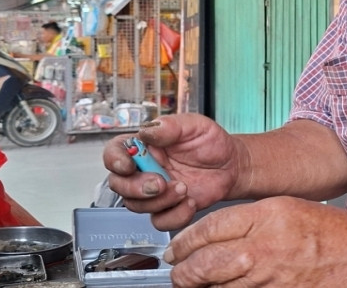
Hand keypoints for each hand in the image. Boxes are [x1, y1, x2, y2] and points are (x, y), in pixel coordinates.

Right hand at [103, 113, 240, 230]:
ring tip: (184, 188)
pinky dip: (174, 216)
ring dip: (159, 201)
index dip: (114, 160)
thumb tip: (146, 131)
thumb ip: (169, 126)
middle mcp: (144, 170)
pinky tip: (191, 202)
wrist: (232, 165)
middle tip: (159, 183)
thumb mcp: (194, 125)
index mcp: (144, 147)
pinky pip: (159, 221)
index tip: (127, 165)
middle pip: (119, 185)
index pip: (114, 152)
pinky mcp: (168, 209)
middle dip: (136, 188)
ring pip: (136, 206)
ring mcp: (154, 192)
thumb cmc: (210, 143)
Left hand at [164, 197, 346, 286]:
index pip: (209, 228)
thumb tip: (216, 236)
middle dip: (183, 271)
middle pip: (205, 262)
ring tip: (195, 283)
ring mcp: (271, 277)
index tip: (176, 248)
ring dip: (202, 286)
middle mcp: (264, 247)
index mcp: (266, 216)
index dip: (185, 241)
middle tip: (177, 272)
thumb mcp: (288, 209)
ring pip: (218, 286)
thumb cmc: (335, 232)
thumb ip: (250, 220)